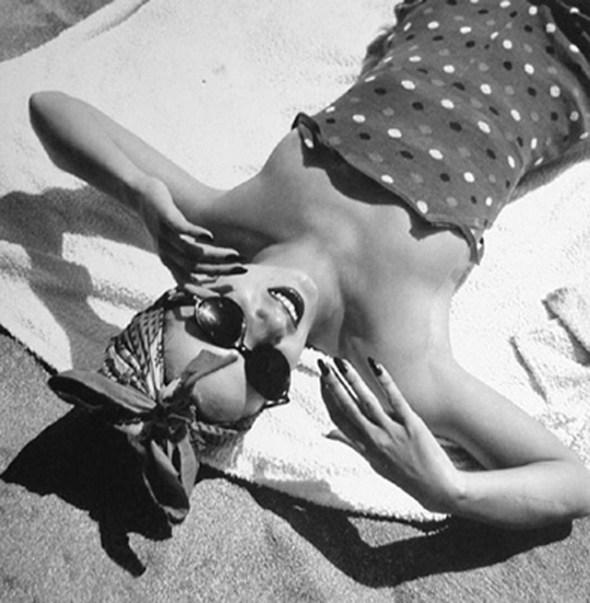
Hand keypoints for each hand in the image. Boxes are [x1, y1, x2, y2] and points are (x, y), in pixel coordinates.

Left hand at [135, 176, 245, 284]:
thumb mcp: (177, 242)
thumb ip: (194, 255)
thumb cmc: (165, 219)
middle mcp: (166, 252)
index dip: (205, 290)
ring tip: (234, 254)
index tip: (226, 292)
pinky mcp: (164, 217)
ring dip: (215, 255)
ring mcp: (164, 235)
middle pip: (194, 268)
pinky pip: (180, 229)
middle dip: (220, 270)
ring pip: (191, 252)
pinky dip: (196, 234)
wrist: (139, 194)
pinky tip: (210, 236)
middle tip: (241, 268)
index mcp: (170, 261)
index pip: (187, 283)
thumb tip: (218, 267)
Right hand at [318, 357, 462, 512]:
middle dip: (332, 384)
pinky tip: (376, 366)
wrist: (437, 489)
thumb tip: (328, 434)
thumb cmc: (406, 475)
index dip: (327, 396)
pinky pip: (396, 399)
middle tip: (322, 364)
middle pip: (348, 408)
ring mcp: (393, 432)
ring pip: (367, 402)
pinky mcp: (412, 425)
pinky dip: (385, 382)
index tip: (322, 378)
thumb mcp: (374, 463)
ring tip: (340, 361)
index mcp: (364, 448)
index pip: (338, 418)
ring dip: (352, 380)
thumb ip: (352, 444)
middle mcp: (374, 440)